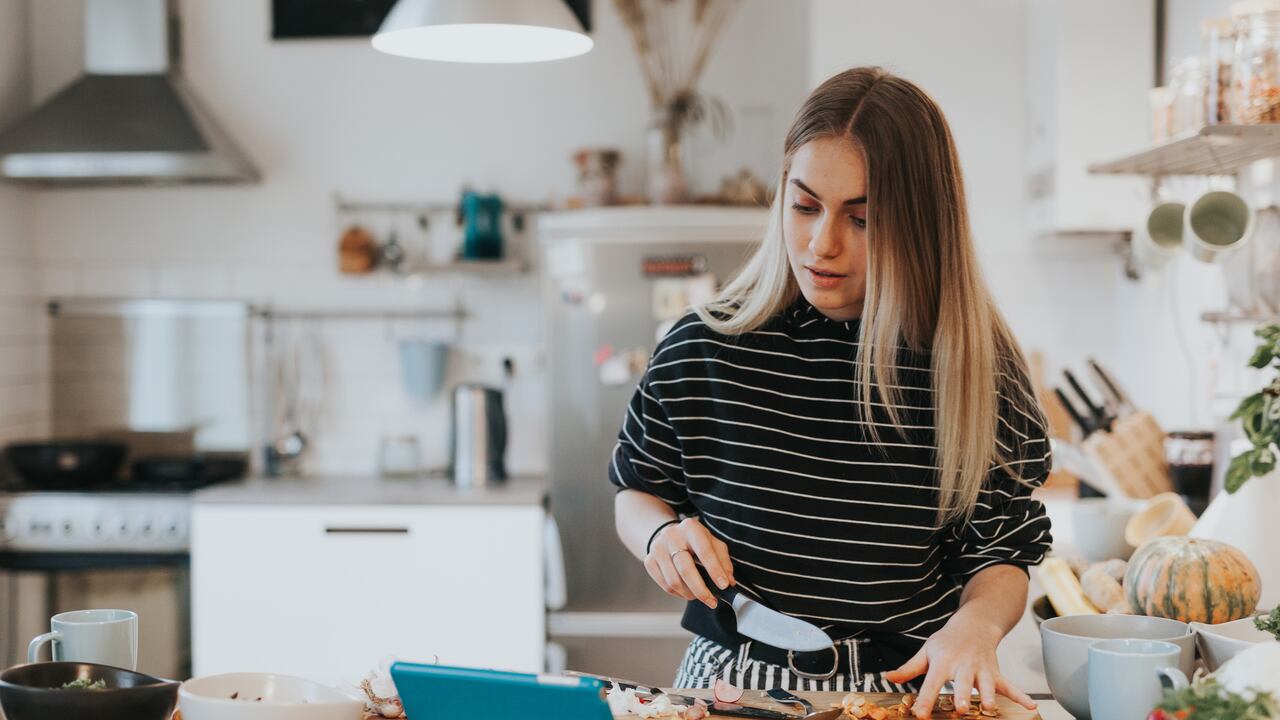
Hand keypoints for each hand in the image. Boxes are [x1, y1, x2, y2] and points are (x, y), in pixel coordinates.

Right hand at [644, 517, 733, 607]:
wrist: (670, 536)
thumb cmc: (696, 542)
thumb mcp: (713, 544)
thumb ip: (723, 561)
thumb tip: (729, 581)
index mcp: (691, 528)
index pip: (704, 551)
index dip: (715, 571)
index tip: (723, 586)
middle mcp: (671, 535)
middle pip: (685, 569)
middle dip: (701, 589)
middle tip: (712, 601)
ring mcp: (657, 548)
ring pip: (674, 580)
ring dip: (690, 594)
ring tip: (700, 595)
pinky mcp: (649, 560)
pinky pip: (665, 585)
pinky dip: (678, 593)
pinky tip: (687, 591)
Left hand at [884, 617, 1035, 718]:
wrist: (974, 624)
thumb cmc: (947, 642)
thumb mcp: (926, 651)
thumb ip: (909, 668)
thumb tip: (888, 678)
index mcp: (943, 662)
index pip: (931, 683)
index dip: (925, 699)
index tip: (920, 714)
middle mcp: (963, 666)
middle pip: (962, 683)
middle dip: (962, 696)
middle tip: (961, 709)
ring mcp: (981, 669)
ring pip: (987, 684)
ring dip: (988, 696)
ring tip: (989, 708)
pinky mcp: (995, 673)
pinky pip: (1009, 685)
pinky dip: (1021, 696)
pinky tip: (1030, 707)